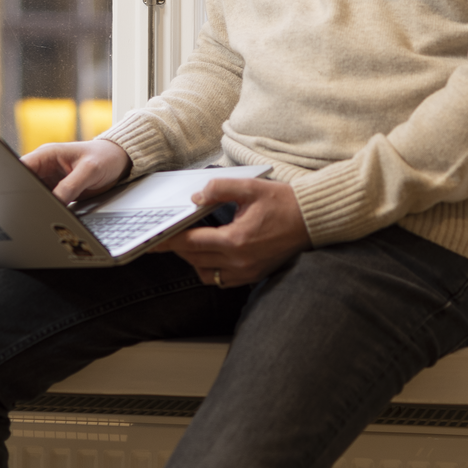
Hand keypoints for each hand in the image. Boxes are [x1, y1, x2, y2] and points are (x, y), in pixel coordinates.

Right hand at [22, 138, 132, 204]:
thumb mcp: (89, 171)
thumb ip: (70, 187)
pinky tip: (49, 215)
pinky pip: (45, 201)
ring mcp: (50, 180)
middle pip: (24, 183)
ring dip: (35, 204)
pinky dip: (46, 208)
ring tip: (39, 213)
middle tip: (28, 210)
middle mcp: (45, 166)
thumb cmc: (105, 157)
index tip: (15, 196)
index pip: (21, 167)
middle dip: (24, 196)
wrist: (120, 161)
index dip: (14, 181)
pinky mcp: (57, 191)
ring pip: (33, 194)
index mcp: (47, 154)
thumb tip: (53, 203)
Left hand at [157, 177, 310, 287]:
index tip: (155, 240)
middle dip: (179, 248)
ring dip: (193, 260)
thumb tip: (195, 198)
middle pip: (195, 259)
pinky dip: (210, 269)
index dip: (170, 241)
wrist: (312, 220)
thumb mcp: (250, 188)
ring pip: (206, 273)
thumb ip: (219, 189)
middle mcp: (240, 261)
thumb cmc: (283, 202)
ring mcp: (247, 271)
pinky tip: (209, 254)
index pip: (192, 243)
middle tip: (166, 238)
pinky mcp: (254, 275)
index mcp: (236, 240)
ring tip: (188, 244)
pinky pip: (222, 280)